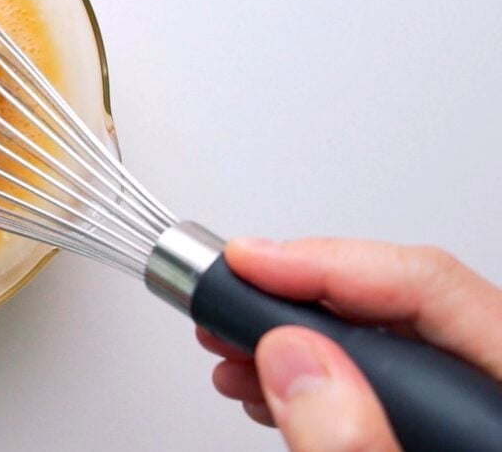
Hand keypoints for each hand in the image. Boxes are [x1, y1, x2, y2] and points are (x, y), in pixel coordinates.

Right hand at [197, 238, 501, 451]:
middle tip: (221, 296)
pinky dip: (310, 379)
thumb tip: (293, 359)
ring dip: (290, 339)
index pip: (428, 283)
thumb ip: (359, 442)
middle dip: (293, 300)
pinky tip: (262, 384)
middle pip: (397, 302)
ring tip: (225, 345)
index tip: (245, 263)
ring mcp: (459, 415)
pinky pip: (375, 382)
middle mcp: (491, 394)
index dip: (324, 263)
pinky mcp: (426, 430)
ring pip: (380, 340)